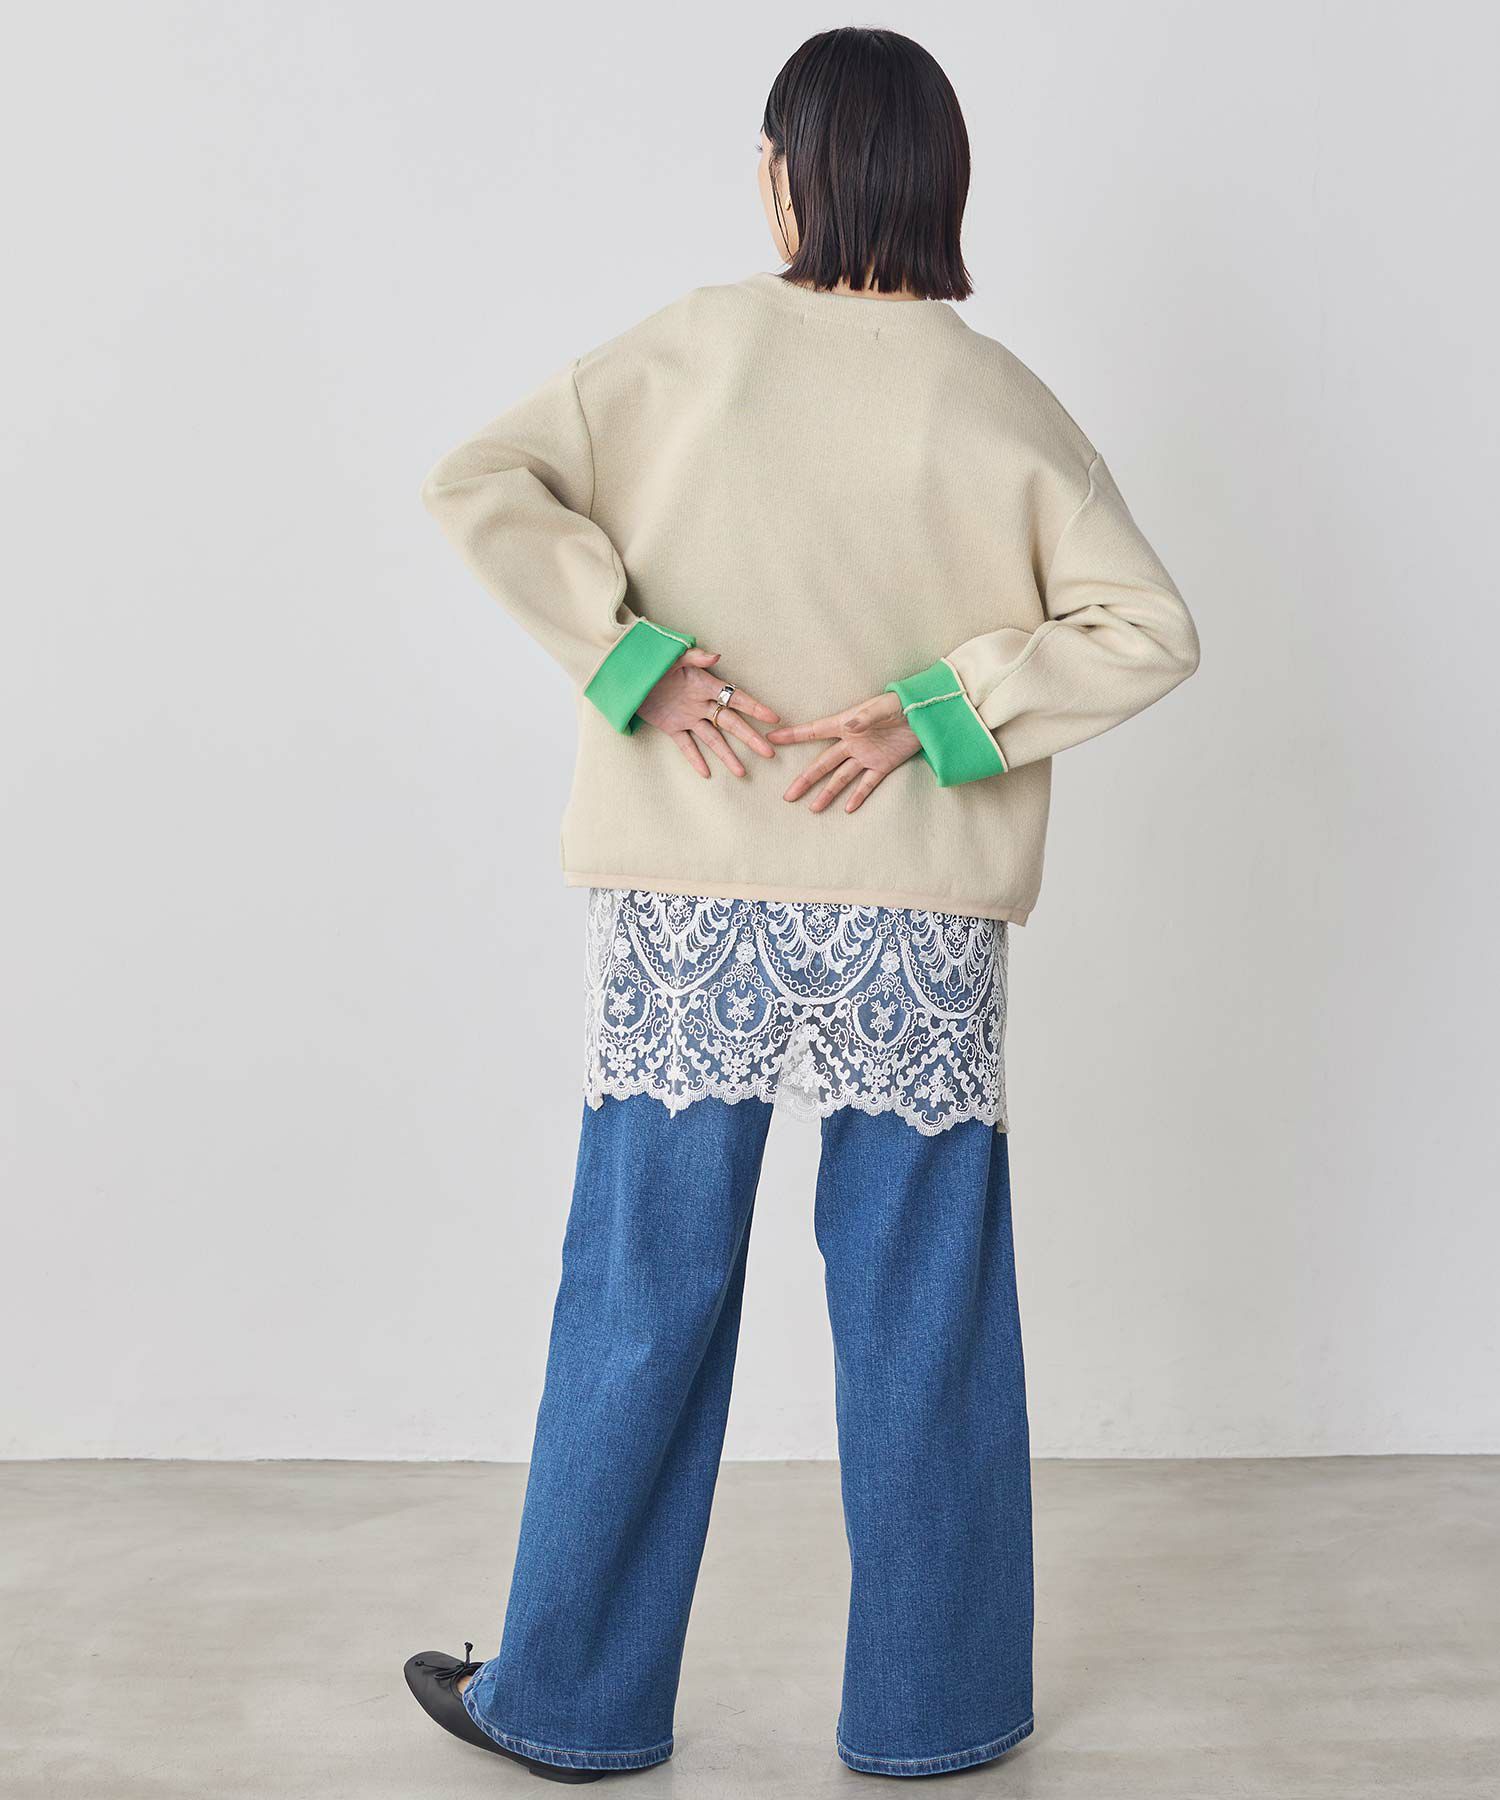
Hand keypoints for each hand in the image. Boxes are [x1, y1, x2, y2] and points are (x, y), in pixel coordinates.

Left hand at [636, 649, 779, 778]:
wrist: (626, 670)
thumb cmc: (652, 659)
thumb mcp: (673, 655)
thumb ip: (695, 657)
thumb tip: (717, 656)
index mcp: (704, 684)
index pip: (735, 698)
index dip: (754, 708)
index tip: (773, 718)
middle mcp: (700, 703)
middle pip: (730, 724)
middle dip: (750, 738)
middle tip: (769, 752)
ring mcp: (687, 717)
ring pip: (712, 739)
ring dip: (727, 755)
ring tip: (741, 773)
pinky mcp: (671, 726)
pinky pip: (686, 745)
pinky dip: (695, 759)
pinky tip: (706, 773)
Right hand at [768, 692, 920, 813]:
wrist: (928, 713)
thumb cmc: (904, 702)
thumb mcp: (884, 707)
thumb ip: (865, 717)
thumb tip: (849, 726)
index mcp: (847, 724)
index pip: (814, 731)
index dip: (793, 736)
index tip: (772, 739)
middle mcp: (852, 742)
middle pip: (823, 763)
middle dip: (805, 780)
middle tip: (788, 795)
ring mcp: (867, 755)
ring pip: (841, 778)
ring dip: (828, 793)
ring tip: (813, 809)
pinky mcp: (883, 765)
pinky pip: (868, 783)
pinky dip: (859, 795)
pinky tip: (848, 809)